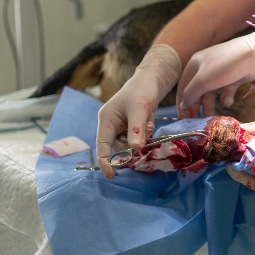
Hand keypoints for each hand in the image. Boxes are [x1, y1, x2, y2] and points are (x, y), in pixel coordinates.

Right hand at [96, 44, 180, 177]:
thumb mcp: (139, 109)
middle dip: (133, 145)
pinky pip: (139, 138)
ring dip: (142, 137)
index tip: (111, 175)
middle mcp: (111, 125)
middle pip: (119, 148)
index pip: (102, 146)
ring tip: (149, 121)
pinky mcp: (132, 127)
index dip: (105, 162)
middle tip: (146, 134)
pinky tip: (149, 119)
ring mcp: (121, 127)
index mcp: (106, 120)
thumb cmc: (142, 90)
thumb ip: (136, 129)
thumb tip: (135, 149)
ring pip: (131, 144)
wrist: (153, 79)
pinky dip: (146, 132)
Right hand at [177, 31, 254, 118]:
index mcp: (194, 64)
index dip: (182, 103)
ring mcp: (220, 73)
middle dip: (196, 106)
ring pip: (210, 94)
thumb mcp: (203, 80)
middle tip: (196, 121)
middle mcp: (205, 68)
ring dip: (210, 105)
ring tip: (212, 117)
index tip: (183, 118)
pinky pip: (225, 92)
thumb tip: (182, 106)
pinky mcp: (232, 78)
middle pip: (197, 91)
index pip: (183, 86)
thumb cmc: (225, 64)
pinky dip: (226, 98)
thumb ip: (190, 94)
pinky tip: (228, 101)